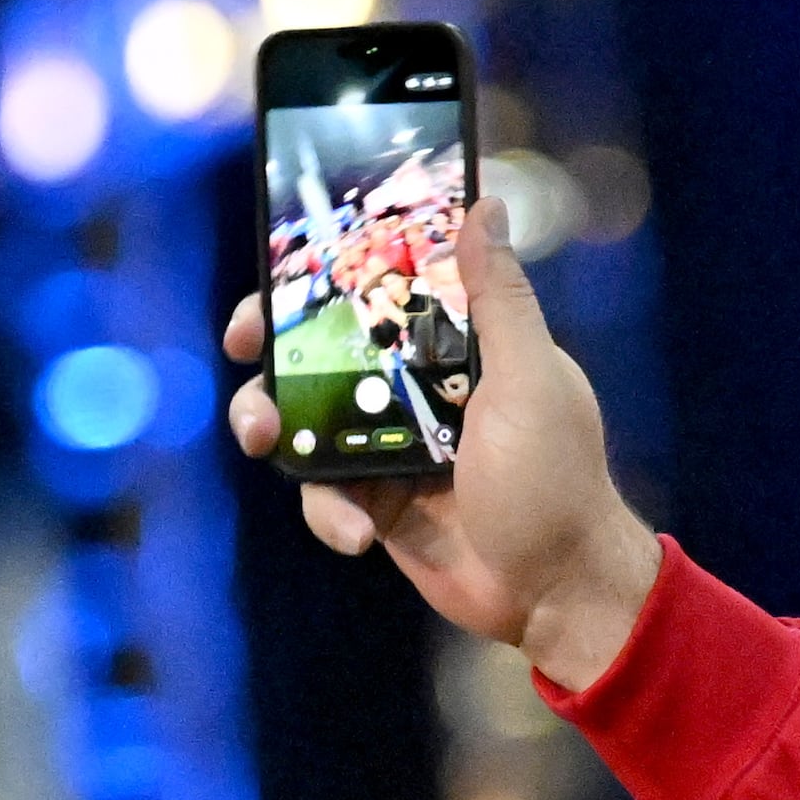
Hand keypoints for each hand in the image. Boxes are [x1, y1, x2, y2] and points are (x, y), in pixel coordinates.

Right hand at [223, 201, 660, 689]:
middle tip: (242, 342)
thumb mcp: (533, 381)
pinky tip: (357, 533)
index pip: (380, 290)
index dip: (324, 274)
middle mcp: (419, 387)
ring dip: (269, 423)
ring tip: (262, 439)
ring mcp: (393, 445)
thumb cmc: (557, 482)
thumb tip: (485, 205)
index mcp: (458, 347)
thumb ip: (501, 299)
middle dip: (272, 343)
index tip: (280, 266)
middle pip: (323, 348)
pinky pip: (322, 492)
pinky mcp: (376, 502)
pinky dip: (328, 511)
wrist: (556, 594)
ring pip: (304, 418)